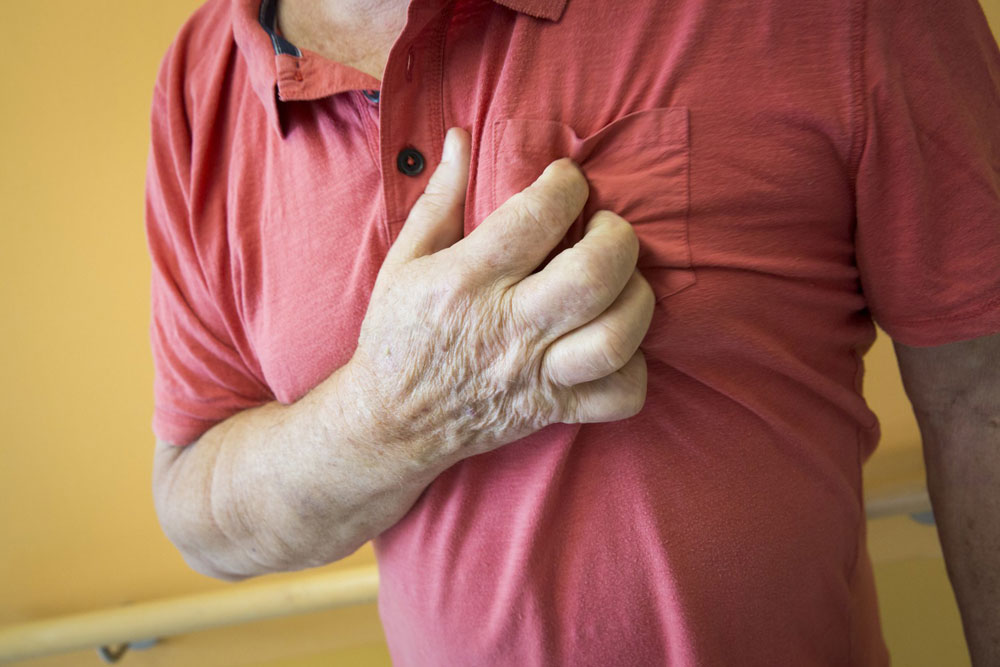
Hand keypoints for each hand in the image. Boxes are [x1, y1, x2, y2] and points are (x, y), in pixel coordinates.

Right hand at [348, 127, 654, 466]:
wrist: (392, 424)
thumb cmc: (399, 336)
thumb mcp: (403, 262)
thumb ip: (439, 199)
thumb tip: (461, 138)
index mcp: (464, 282)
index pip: (536, 218)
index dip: (565, 185)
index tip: (565, 181)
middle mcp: (506, 328)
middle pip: (592, 275)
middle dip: (616, 236)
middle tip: (604, 227)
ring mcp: (535, 375)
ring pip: (616, 335)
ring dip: (636, 297)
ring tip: (619, 281)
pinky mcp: (554, 410)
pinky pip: (621, 394)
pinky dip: (635, 366)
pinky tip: (616, 340)